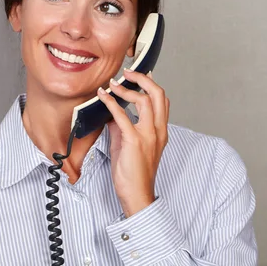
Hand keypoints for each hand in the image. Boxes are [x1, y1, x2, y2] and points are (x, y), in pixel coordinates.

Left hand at [97, 69, 169, 216]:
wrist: (137, 194)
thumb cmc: (134, 173)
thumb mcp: (129, 144)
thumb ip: (122, 127)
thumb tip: (111, 113)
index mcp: (161, 130)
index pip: (162, 100)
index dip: (151, 84)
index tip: (139, 75)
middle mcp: (158, 130)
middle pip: (158, 94)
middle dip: (143, 79)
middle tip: (129, 72)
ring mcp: (148, 135)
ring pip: (145, 101)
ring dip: (126, 89)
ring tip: (113, 84)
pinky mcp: (134, 141)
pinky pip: (123, 116)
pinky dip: (112, 103)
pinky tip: (103, 97)